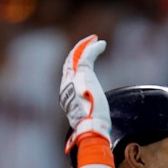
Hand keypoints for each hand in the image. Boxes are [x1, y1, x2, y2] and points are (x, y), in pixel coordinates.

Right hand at [60, 35, 110, 154]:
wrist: (90, 127)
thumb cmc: (91, 127)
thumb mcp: (88, 117)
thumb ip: (87, 114)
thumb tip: (94, 124)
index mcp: (66, 95)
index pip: (68, 76)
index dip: (75, 66)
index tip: (83, 61)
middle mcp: (66, 85)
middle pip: (69, 63)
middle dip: (77, 52)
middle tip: (88, 44)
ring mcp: (73, 78)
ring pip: (76, 56)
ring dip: (85, 46)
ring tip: (94, 40)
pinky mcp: (83, 74)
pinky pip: (87, 56)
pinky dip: (93, 48)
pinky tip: (101, 43)